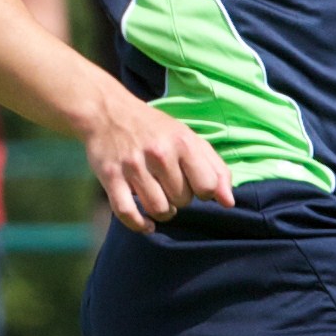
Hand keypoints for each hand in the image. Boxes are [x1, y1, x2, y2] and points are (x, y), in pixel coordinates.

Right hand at [82, 84, 229, 232]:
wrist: (107, 111)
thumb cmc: (155, 129)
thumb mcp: (189, 139)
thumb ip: (215, 168)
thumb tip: (229, 202)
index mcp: (182, 142)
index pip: (207, 187)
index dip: (205, 192)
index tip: (195, 185)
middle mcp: (159, 153)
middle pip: (183, 200)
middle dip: (181, 199)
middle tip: (171, 186)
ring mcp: (133, 166)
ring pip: (159, 210)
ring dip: (163, 212)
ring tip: (161, 200)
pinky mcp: (110, 177)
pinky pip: (127, 213)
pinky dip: (139, 225)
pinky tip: (147, 224)